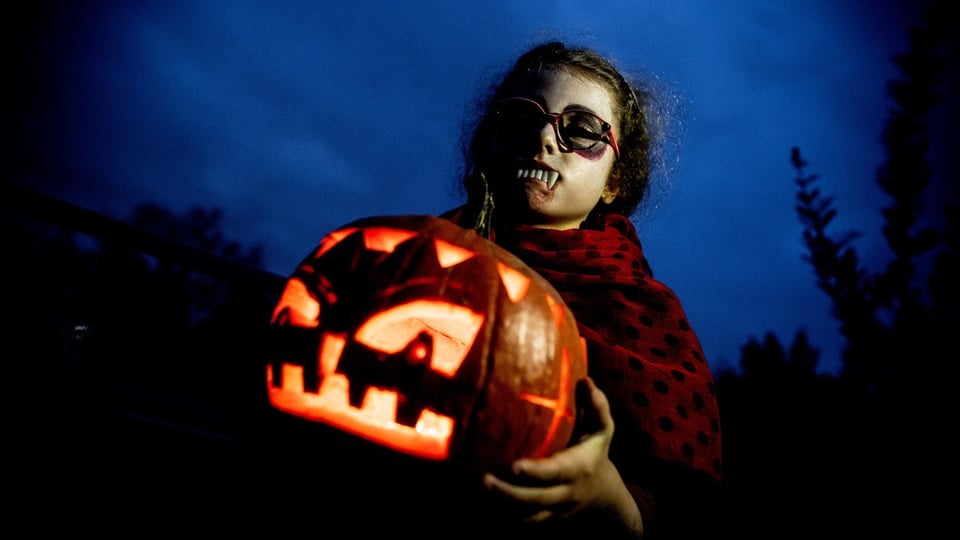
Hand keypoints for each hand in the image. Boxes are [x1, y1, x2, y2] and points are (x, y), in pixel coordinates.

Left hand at [482, 376, 620, 522]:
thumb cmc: (595, 453)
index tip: (514, 466)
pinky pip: (523, 522)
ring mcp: (554, 508)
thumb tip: (586, 379)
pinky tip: (480, 508)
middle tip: (483, 479)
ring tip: (476, 493)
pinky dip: (503, 518)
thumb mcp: (602, 430)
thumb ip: (596, 406)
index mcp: (577, 468)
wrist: (604, 495)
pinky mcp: (545, 518)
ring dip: (502, 507)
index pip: (554, 472)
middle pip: (535, 498)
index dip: (535, 471)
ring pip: (527, 515)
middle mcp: (565, 492)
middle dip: (508, 492)